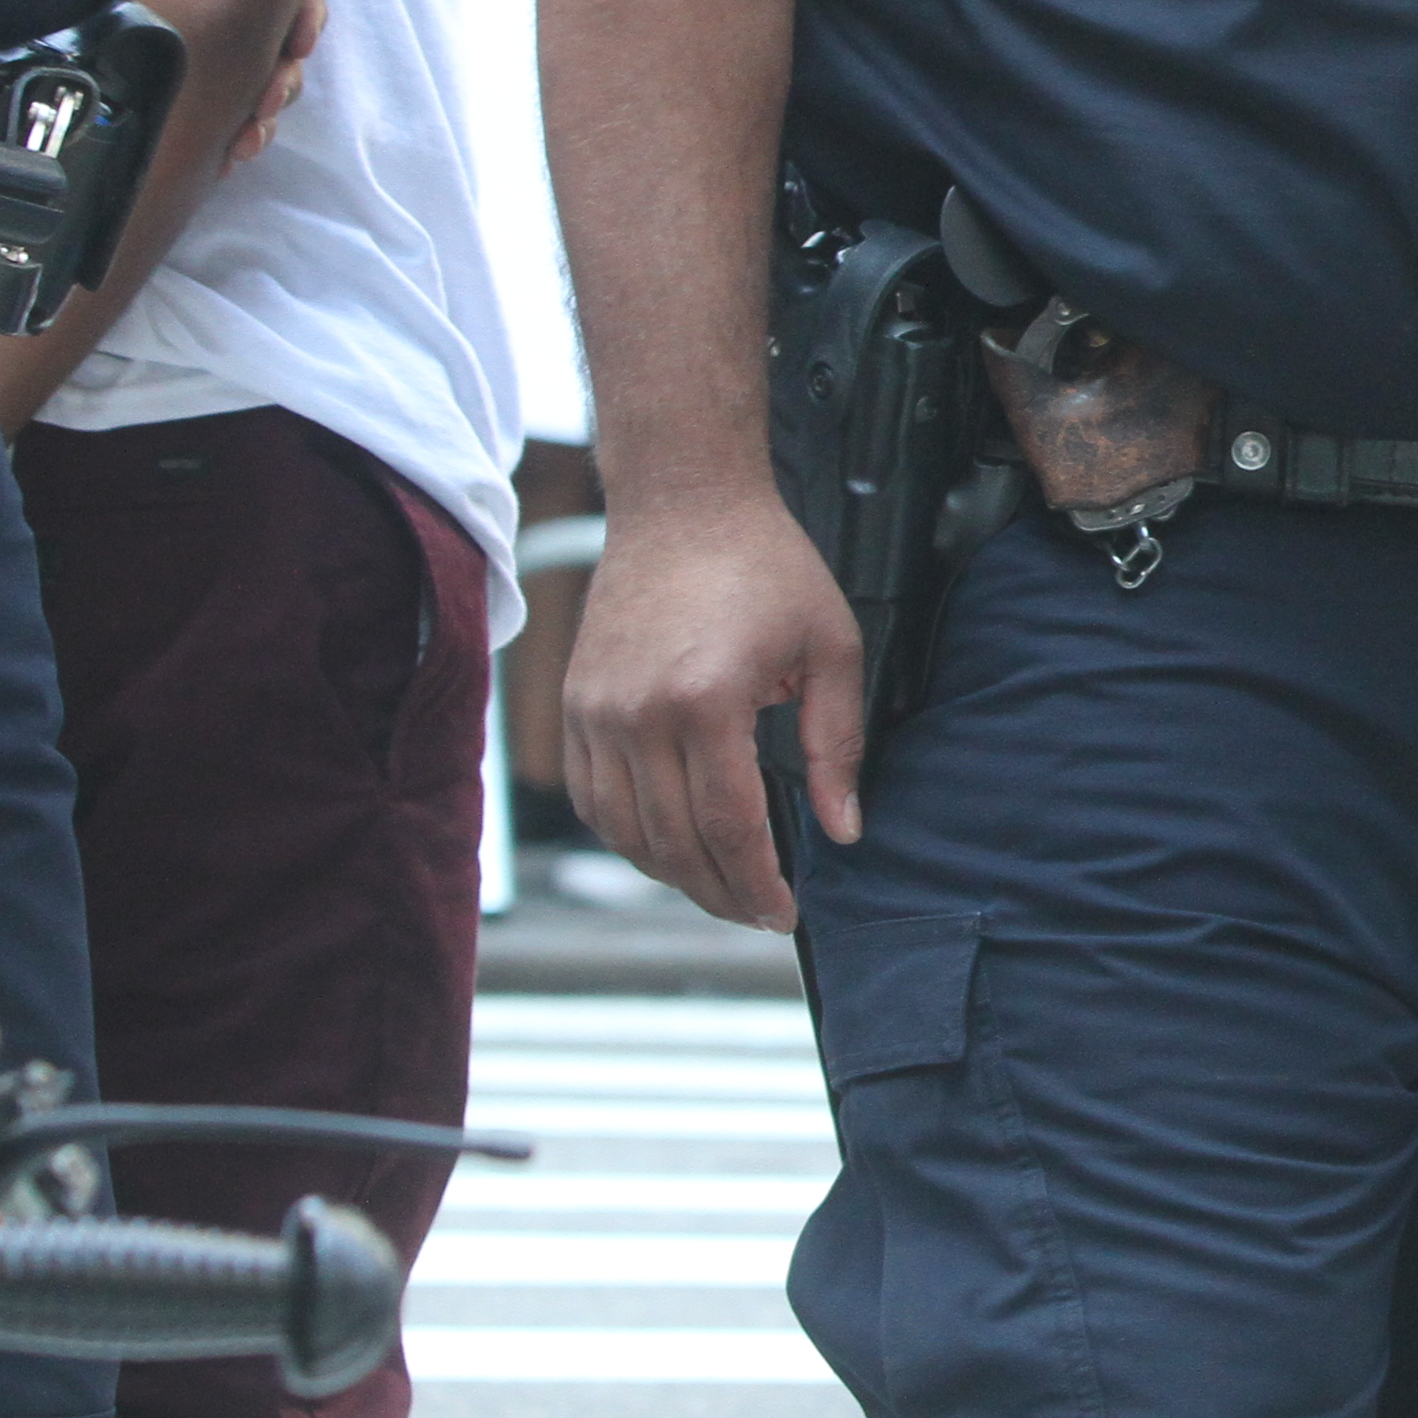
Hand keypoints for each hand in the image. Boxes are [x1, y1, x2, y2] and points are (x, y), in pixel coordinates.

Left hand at [168, 0, 316, 158]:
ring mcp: (171, 27)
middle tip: (269, 102)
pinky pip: (208, 100)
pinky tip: (227, 151)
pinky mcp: (143, 66)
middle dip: (282, 72)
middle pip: (270, 29)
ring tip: (248, 138)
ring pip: (245, 70)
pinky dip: (229, 124)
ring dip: (261, 106)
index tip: (299, 42)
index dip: (301, 9)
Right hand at [559, 483, 861, 931]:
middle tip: (760, 912)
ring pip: (626, 833)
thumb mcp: (830, 648)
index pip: (730, 826)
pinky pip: (592, 800)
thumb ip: (836, 746)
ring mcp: (596, 712)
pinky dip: (627, 837)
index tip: (786, 914)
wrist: (683, 504)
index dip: (759, 884)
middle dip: (721, 892)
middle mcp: (637, 714)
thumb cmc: (767, 568)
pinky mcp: (574, 705)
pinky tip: (668, 846)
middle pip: (675, 842)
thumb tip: (843, 830)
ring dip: (673, 875)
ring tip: (721, 886)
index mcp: (707, 699)